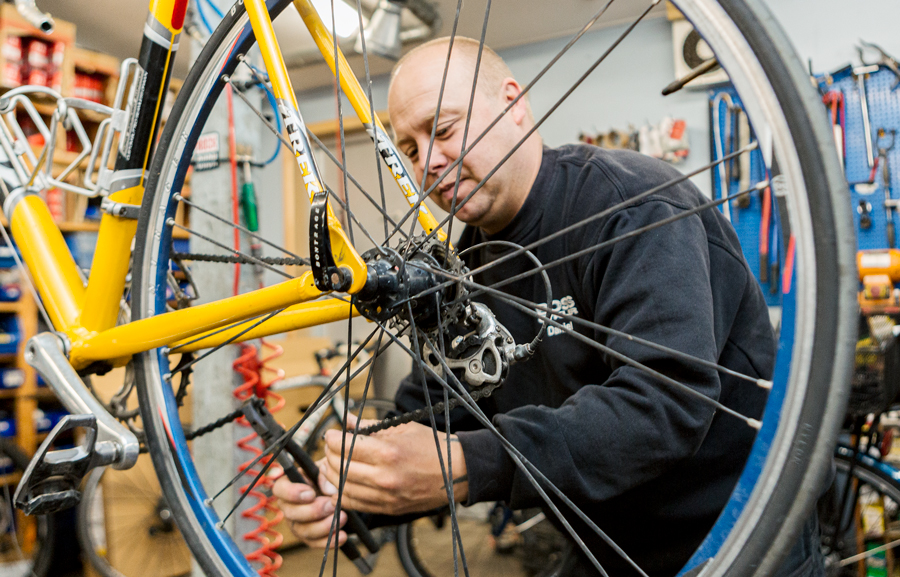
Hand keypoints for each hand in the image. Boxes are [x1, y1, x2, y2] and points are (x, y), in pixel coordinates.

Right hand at [271, 464, 348, 547]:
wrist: (344, 495)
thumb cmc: (331, 478)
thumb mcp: (329, 469)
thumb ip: (326, 474)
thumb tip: (326, 489)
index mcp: (291, 484)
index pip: (279, 489)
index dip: (292, 493)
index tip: (311, 493)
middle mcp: (290, 506)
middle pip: (290, 513)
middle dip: (313, 510)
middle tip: (332, 504)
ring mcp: (298, 523)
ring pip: (303, 530)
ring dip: (324, 526)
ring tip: (342, 517)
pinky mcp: (309, 538)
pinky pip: (315, 543)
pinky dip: (329, 541)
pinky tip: (342, 535)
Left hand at [319, 413, 467, 514]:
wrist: (456, 472)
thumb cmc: (432, 448)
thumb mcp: (401, 428)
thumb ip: (369, 426)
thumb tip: (347, 421)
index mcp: (388, 452)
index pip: (345, 446)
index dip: (332, 438)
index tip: (332, 434)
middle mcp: (384, 477)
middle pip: (340, 467)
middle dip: (329, 454)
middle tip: (331, 446)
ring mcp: (385, 496)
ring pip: (342, 488)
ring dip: (331, 474)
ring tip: (333, 463)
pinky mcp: (387, 509)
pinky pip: (353, 504)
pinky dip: (341, 493)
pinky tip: (341, 482)